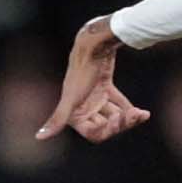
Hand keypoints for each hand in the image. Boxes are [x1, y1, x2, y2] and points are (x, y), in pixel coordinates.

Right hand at [41, 16, 151, 143]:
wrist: (94, 44)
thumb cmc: (81, 72)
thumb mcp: (70, 99)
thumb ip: (57, 119)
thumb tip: (37, 137)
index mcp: (73, 114)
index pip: (94, 134)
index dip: (109, 131)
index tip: (120, 120)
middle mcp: (83, 107)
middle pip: (106, 126)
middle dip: (122, 123)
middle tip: (136, 116)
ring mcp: (94, 97)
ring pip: (114, 115)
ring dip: (129, 117)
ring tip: (141, 114)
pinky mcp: (105, 86)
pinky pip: (118, 103)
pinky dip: (130, 108)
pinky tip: (144, 113)